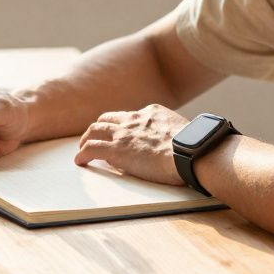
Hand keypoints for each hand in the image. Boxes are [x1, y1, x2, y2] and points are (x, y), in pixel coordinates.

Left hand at [73, 104, 188, 185]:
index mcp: (150, 112)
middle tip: (94, 137)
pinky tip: (80, 160)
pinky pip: (91, 149)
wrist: (190, 151)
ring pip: (94, 130)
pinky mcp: (116, 150)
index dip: (121, 124)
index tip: (119, 133)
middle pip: (107, 119)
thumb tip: (175, 143)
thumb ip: (172, 133)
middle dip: (99, 127)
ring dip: (86, 139)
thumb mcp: (182, 130)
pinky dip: (83, 154)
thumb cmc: (193, 147)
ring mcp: (123, 134)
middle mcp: (133, 119)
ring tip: (82, 148)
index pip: (129, 116)